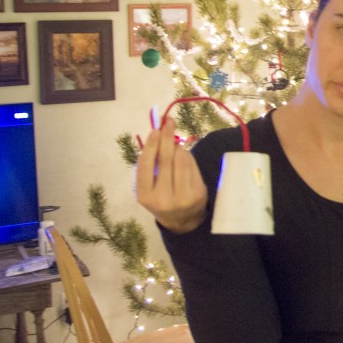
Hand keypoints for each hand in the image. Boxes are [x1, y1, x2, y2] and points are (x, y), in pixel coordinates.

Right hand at [135, 118, 208, 232]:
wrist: (183, 220)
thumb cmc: (162, 198)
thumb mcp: (150, 188)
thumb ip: (151, 166)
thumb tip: (158, 135)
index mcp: (145, 196)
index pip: (146, 166)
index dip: (150, 146)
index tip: (155, 130)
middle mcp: (163, 198)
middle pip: (165, 160)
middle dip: (167, 138)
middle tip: (169, 122)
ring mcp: (183, 197)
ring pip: (181, 161)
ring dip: (179, 148)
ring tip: (175, 145)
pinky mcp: (198, 194)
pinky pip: (193, 166)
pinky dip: (188, 157)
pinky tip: (183, 156)